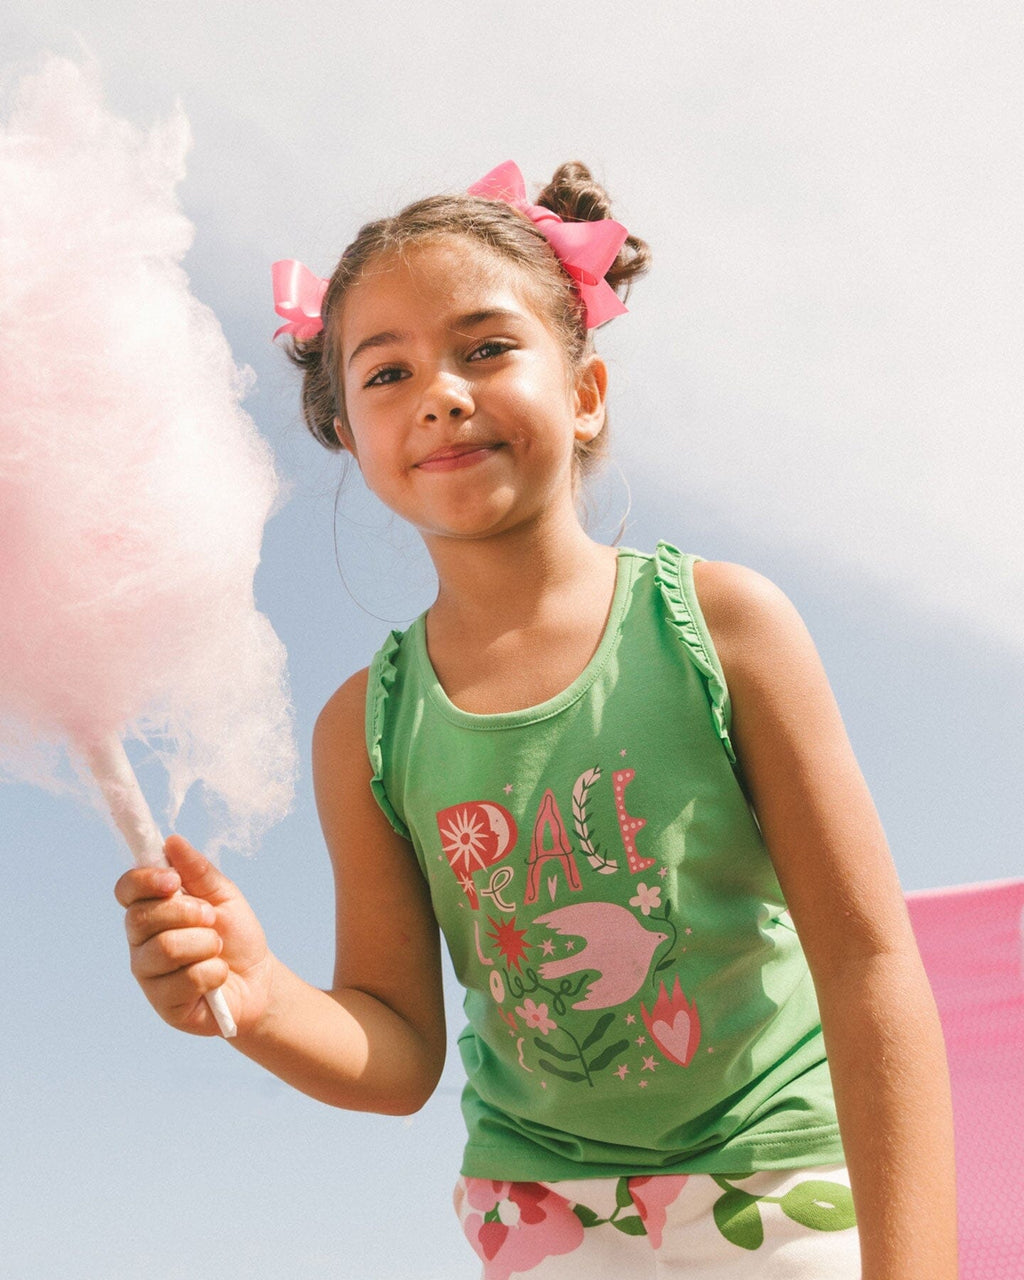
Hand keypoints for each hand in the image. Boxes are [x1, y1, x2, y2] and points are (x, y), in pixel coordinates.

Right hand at [114, 835, 272, 1035]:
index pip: (126, 890)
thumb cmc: (235, 935)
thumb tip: (172, 841)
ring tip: (217, 948)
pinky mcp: (164, 1005)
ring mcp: (149, 975)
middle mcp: (141, 942)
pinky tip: (219, 976)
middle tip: (212, 918)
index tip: (173, 881)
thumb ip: (198, 871)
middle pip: (141, 918)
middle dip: (187, 913)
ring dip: (204, 944)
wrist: (259, 978)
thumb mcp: (224, 895)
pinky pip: (185, 980)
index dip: (144, 881)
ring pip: (164, 949)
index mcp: (152, 910)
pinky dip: (214, 973)